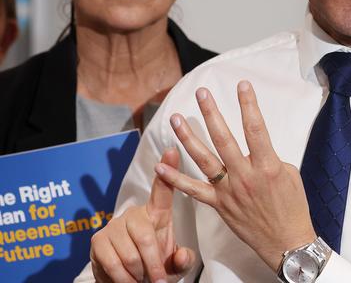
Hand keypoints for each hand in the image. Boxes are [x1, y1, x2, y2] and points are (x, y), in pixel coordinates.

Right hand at [90, 148, 195, 281]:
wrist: (129, 281)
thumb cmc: (156, 267)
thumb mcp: (173, 265)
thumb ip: (182, 260)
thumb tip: (182, 256)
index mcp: (157, 213)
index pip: (162, 190)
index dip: (168, 169)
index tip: (173, 149)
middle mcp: (135, 214)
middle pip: (147, 237)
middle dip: (154, 265)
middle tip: (159, 281)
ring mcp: (114, 225)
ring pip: (131, 255)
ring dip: (139, 275)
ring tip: (143, 280)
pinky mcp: (98, 240)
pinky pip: (112, 264)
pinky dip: (124, 280)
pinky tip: (129, 282)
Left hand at [154, 81, 316, 270]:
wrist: (287, 242)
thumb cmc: (293, 207)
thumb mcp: (289, 174)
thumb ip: (269, 157)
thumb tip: (255, 147)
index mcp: (267, 166)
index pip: (256, 128)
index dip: (248, 104)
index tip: (242, 85)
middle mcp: (245, 176)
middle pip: (224, 139)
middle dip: (211, 113)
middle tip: (201, 93)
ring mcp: (229, 191)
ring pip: (204, 159)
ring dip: (188, 138)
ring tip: (176, 119)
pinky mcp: (219, 205)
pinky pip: (194, 190)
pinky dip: (176, 179)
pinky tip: (160, 166)